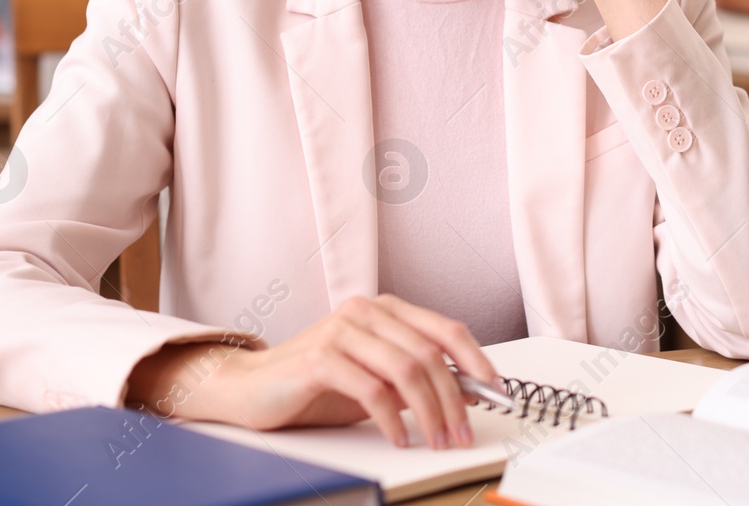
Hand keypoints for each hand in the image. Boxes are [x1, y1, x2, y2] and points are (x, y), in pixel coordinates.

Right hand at [125, 294, 497, 449]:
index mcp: (385, 308)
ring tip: (436, 440)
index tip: (498, 393)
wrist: (251, 387)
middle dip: (455, 399)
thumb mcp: (375, 377)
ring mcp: (342, 330)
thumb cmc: (315, 383)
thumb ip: (414, 377)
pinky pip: (371, 389)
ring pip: (406, 370)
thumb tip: (466, 394)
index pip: (446, 330)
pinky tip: (399, 438)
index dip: (478, 362)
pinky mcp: (320, 357)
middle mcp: (366, 311)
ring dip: (429, 412)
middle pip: (430, 354)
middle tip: (463, 433)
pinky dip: (392, 419)